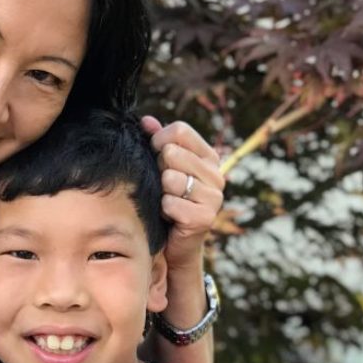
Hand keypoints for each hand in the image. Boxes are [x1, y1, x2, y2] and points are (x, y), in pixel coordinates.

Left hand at [141, 117, 223, 271]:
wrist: (175, 242)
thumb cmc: (167, 200)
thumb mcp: (163, 168)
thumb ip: (157, 142)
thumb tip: (146, 120)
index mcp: (209, 157)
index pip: (180, 130)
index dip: (159, 140)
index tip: (155, 155)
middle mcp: (217, 174)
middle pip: (172, 153)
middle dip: (159, 169)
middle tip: (163, 186)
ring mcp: (214, 197)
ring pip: (170, 179)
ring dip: (161, 192)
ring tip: (167, 201)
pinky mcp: (205, 218)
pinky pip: (170, 203)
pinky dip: (163, 210)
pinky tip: (169, 217)